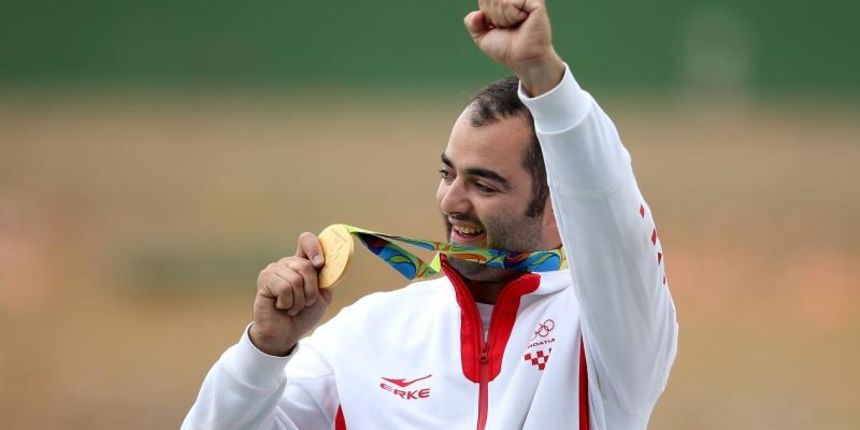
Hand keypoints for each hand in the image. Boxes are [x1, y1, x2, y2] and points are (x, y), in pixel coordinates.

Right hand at [249, 232, 332, 355]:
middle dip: (311, 290)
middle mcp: (287, 262)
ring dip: (299, 300)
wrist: (286, 334)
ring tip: (291, 307)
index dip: (315, 248)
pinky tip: (281, 306)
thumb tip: (328, 263)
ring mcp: (274, 269)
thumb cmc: (303, 314)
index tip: (320, 264)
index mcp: (302, 263)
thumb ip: (327, 278)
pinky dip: (288, 303)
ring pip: (296, 279)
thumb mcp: (322, 296)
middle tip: (305, 303)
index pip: (306, 240)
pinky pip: (284, 287)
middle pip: (306, 265)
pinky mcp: (264, 279)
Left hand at [464, 0, 564, 95]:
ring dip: (502, 17)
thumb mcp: (482, 37)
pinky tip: (522, 21)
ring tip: (514, 25)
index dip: (486, 13)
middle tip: (506, 26)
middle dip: (493, 15)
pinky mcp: (535, 1)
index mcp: (504, 1)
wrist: (522, 59)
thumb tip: (477, 13)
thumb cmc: (507, 49)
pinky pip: (511, 2)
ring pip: (500, 0)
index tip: (497, 25)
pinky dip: (512, 15)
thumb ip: (471, 23)